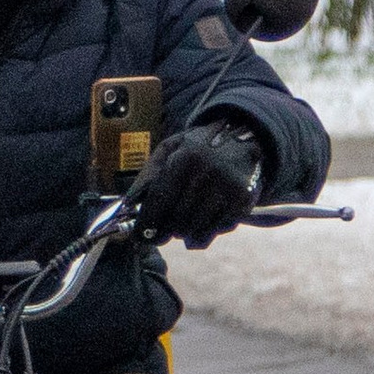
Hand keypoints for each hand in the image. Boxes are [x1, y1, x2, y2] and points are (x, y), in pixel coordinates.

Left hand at [127, 122, 261, 248]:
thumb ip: (148, 175)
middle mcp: (208, 172)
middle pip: (178, 219)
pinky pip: (219, 230)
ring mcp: (229, 187)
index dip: (148, 223)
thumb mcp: (170, 150)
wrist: (243, 137)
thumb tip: (129, 206)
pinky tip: (204, 221)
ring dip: (186, 233)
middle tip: (163, 232)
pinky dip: (207, 232)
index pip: (161, 200)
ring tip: (183, 225)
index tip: (140, 237)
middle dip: (167, 230)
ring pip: (198, 228)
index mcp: (185, 158)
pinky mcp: (245, 201)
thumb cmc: (198, 148)